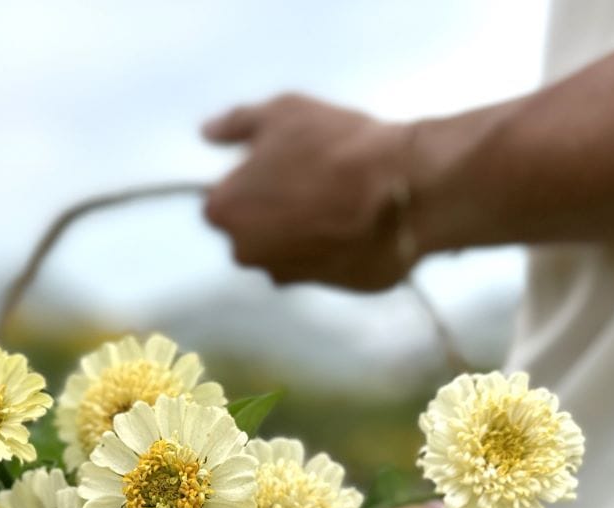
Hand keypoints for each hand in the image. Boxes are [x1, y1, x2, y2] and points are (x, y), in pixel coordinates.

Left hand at [202, 93, 417, 291]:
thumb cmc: (338, 148)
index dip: (246, 181)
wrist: (403, 192)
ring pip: (280, 249)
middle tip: (307, 178)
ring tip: (334, 199)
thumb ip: (237, 124)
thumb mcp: (283, 113)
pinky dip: (324, 247)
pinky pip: (313, 263)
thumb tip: (210, 132)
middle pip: (248, 229)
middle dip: (268, 209)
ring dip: (298, 229)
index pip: (220, 200)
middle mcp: (245, 252)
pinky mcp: (318, 288)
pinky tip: (349, 222)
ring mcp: (282, 274)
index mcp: (225, 210)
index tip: (272, 166)